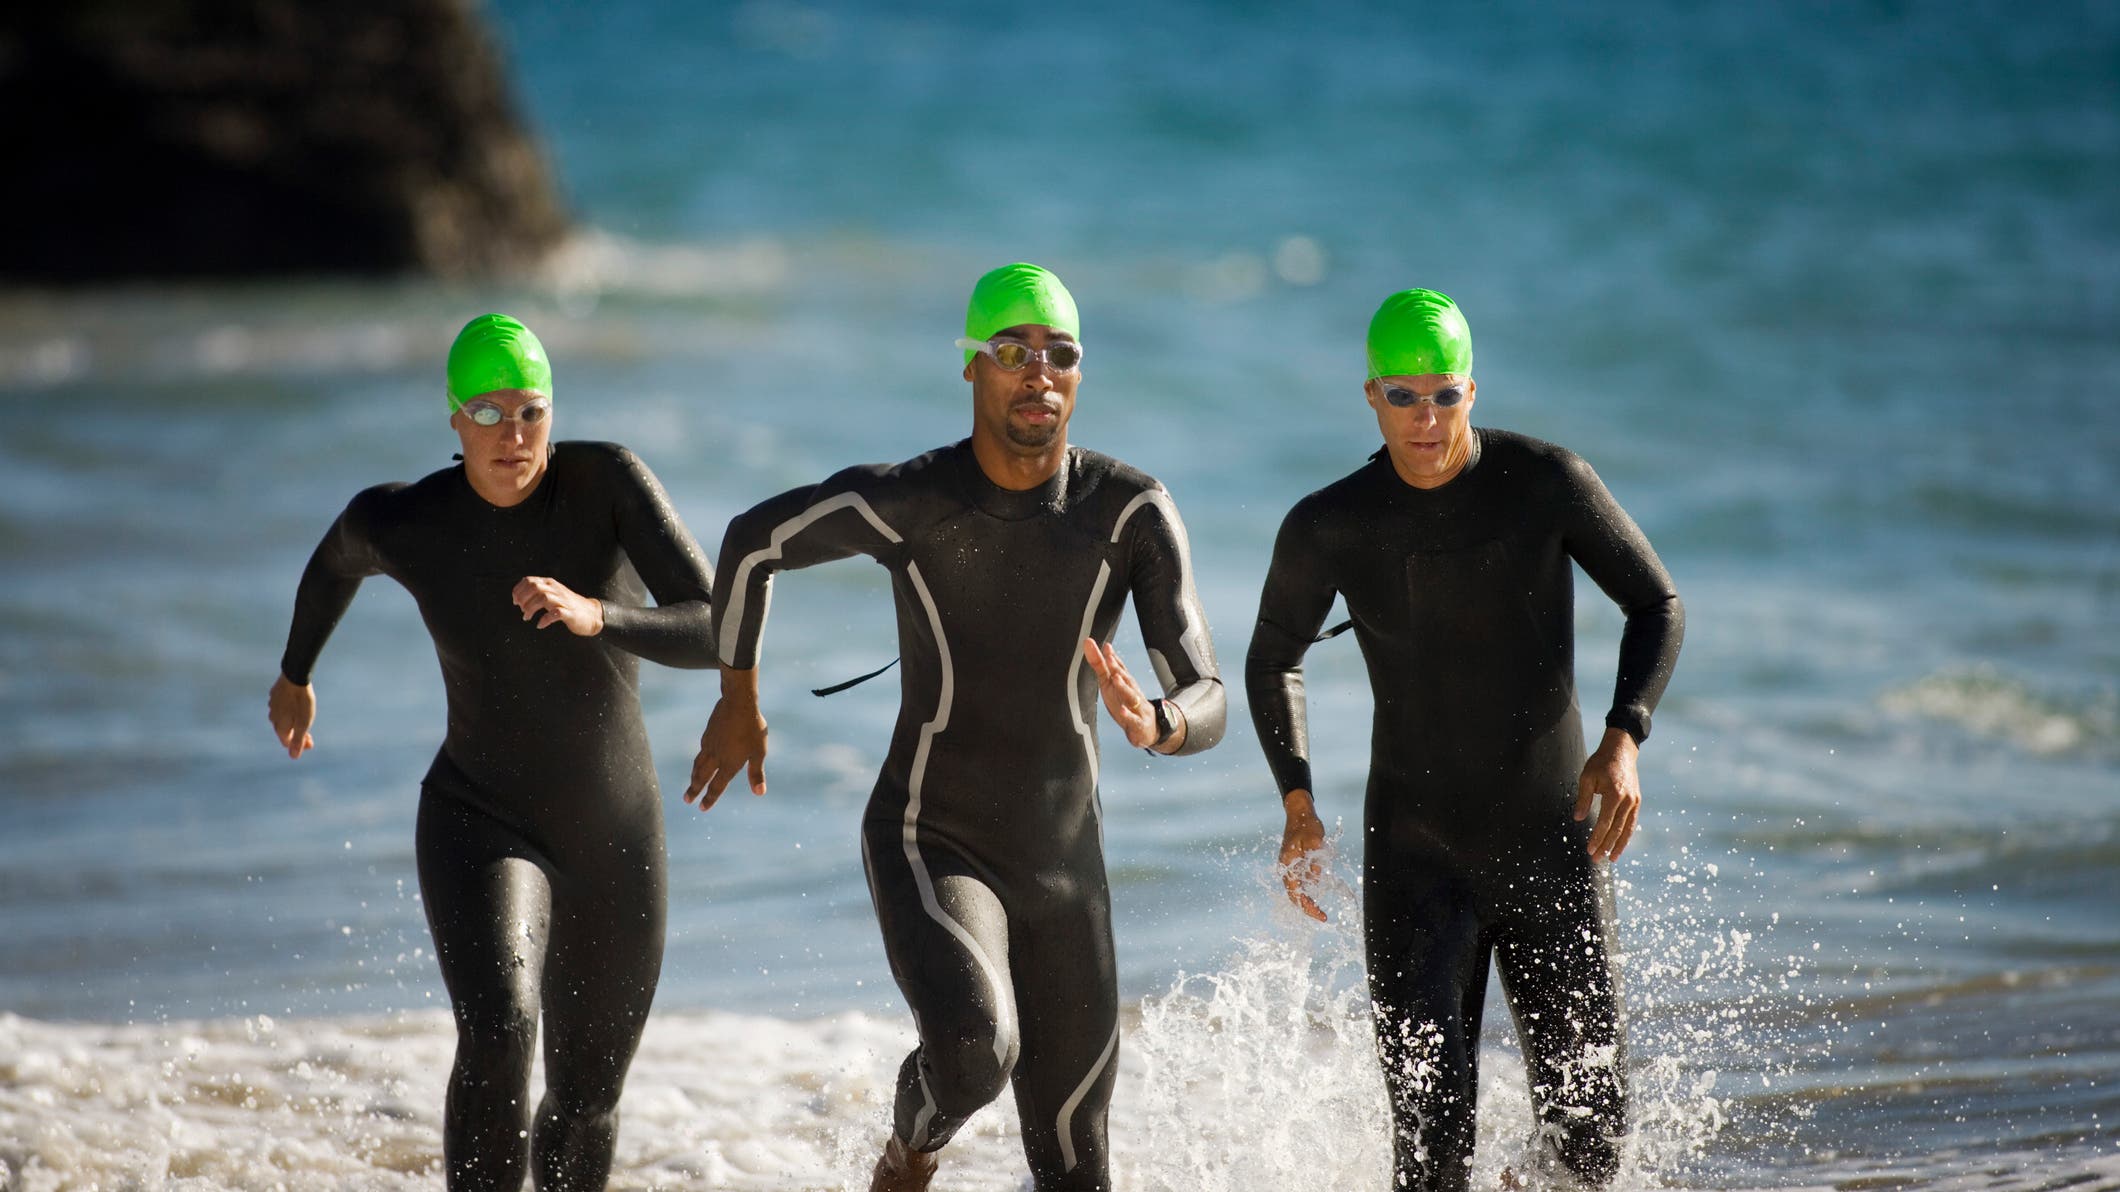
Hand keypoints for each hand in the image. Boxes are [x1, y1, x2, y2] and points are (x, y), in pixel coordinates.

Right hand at [267, 675, 315, 758]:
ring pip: (282, 719)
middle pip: (284, 731)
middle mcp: (273, 717)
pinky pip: (281, 708)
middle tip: (309, 736)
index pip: (287, 742)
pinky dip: (289, 712)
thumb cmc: (301, 701)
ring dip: (293, 723)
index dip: (299, 745)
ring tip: (303, 722)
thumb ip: (298, 740)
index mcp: (279, 726)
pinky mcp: (275, 695)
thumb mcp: (304, 723)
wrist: (295, 676)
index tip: (310, 743)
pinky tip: (295, 708)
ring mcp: (272, 705)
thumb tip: (294, 757)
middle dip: (296, 735)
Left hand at [512, 576, 603, 635]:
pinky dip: (545, 619)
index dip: (519, 590)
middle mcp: (556, 590)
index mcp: (550, 584)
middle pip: (535, 587)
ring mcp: (563, 601)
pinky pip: (555, 613)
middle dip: (523, 598)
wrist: (592, 614)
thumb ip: (538, 592)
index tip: (515, 601)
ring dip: (531, 608)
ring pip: (543, 598)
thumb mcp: (553, 594)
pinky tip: (540, 625)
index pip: (529, 580)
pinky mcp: (569, 613)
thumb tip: (518, 598)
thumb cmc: (569, 605)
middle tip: (521, 609)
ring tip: (527, 617)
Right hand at [684, 670, 766, 810]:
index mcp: (729, 764)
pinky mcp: (708, 734)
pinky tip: (700, 760)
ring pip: (699, 764)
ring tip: (691, 783)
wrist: (738, 703)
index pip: (717, 786)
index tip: (701, 808)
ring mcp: (709, 745)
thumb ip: (756, 773)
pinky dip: (698, 761)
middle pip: (702, 777)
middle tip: (687, 800)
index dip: (709, 798)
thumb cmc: (753, 728)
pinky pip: (701, 752)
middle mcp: (716, 757)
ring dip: (694, 776)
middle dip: (694, 790)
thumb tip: (759, 793)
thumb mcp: (759, 752)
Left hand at [1081, 638, 1181, 750]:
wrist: (1147, 727)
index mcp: (1124, 682)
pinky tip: (1122, 711)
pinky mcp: (1137, 723)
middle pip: (1125, 678)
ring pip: (1130, 696)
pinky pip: (1133, 719)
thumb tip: (1090, 643)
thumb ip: (1100, 665)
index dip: (1112, 658)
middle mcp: (1131, 691)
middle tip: (1109, 657)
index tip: (1106, 647)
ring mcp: (1136, 707)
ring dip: (1124, 687)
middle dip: (1117, 668)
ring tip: (1116, 678)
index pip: (1119, 668)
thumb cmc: (1125, 702)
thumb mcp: (1110, 684)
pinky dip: (1128, 715)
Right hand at [1279, 789, 1327, 921]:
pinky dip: (1311, 889)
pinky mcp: (1296, 863)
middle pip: (1295, 895)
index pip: (1295, 893)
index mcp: (1287, 864)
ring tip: (1322, 910)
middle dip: (1308, 907)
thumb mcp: (1314, 839)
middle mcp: (1286, 868)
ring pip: (1298, 889)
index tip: (1320, 914)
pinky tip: (1320, 891)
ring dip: (1310, 899)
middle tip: (1323, 916)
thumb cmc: (1306, 824)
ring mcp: (1290, 866)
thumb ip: (1315, 859)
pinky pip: (1302, 881)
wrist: (1299, 812)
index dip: (1306, 906)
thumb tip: (1316, 877)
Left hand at [1574, 727, 1641, 860]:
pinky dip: (1626, 835)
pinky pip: (1632, 822)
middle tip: (1596, 859)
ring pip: (1627, 829)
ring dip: (1619, 845)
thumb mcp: (1587, 777)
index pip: (1605, 822)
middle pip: (1616, 829)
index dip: (1597, 838)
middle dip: (1606, 846)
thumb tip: (1578, 819)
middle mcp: (1627, 800)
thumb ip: (1583, 799)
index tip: (1590, 849)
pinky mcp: (1637, 801)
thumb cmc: (1601, 763)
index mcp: (1614, 793)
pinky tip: (1619, 845)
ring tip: (1611, 859)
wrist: (1621, 750)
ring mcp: (1634, 801)